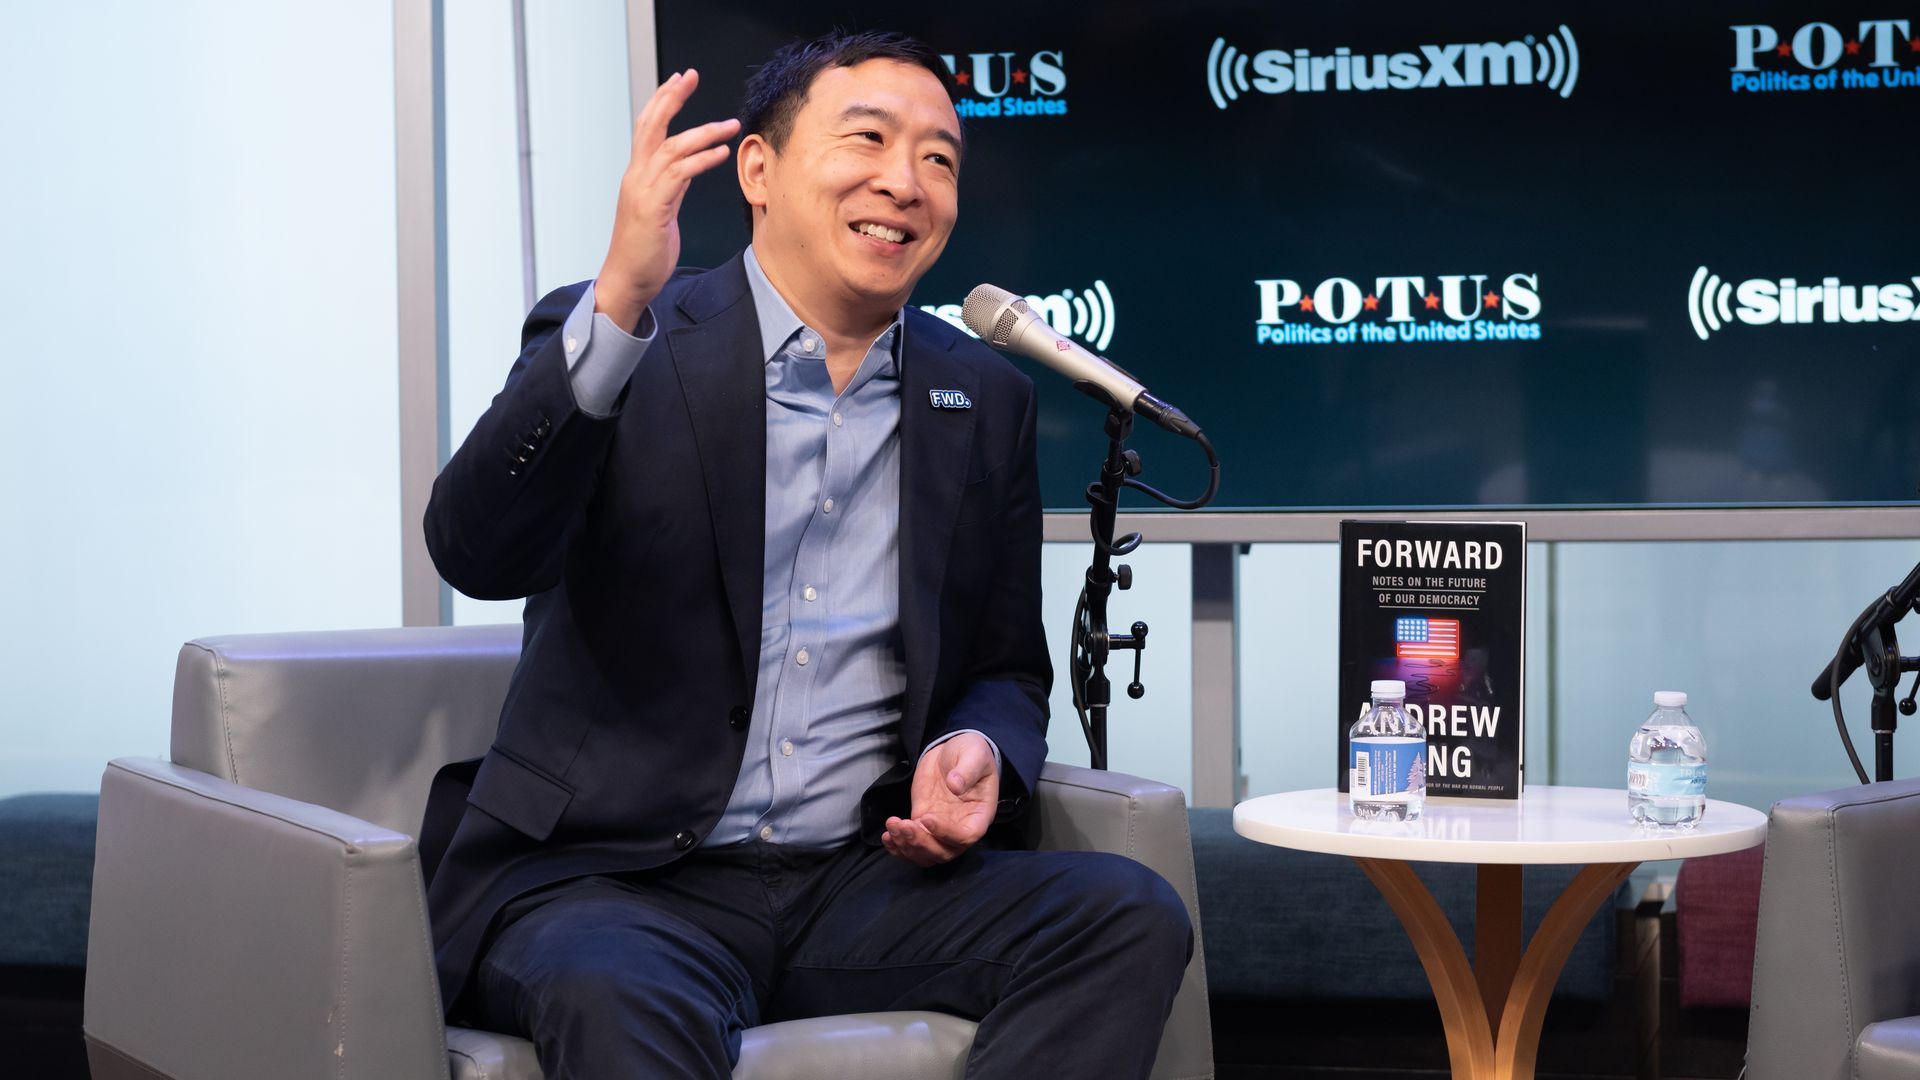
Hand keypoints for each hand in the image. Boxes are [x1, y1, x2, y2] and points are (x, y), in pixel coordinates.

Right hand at [594, 69, 740, 330]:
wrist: (627, 281)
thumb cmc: (645, 251)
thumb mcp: (661, 210)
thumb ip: (672, 185)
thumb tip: (690, 167)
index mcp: (638, 176)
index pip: (648, 128)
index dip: (663, 101)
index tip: (680, 80)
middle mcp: (637, 177)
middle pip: (652, 125)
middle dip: (671, 98)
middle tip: (690, 76)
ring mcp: (643, 191)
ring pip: (671, 148)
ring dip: (703, 133)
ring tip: (729, 124)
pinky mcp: (653, 208)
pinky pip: (679, 175)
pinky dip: (701, 161)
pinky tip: (721, 153)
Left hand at [883, 732, 999, 866]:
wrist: (951, 751)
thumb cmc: (971, 753)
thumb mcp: (974, 754)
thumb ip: (967, 770)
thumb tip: (955, 786)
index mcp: (979, 815)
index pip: (966, 836)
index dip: (946, 833)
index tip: (927, 818)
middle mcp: (960, 828)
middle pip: (943, 852)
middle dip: (921, 843)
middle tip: (903, 825)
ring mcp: (940, 829)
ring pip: (925, 854)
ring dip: (907, 847)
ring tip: (892, 826)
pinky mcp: (922, 823)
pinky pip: (911, 845)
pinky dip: (898, 846)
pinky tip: (887, 836)